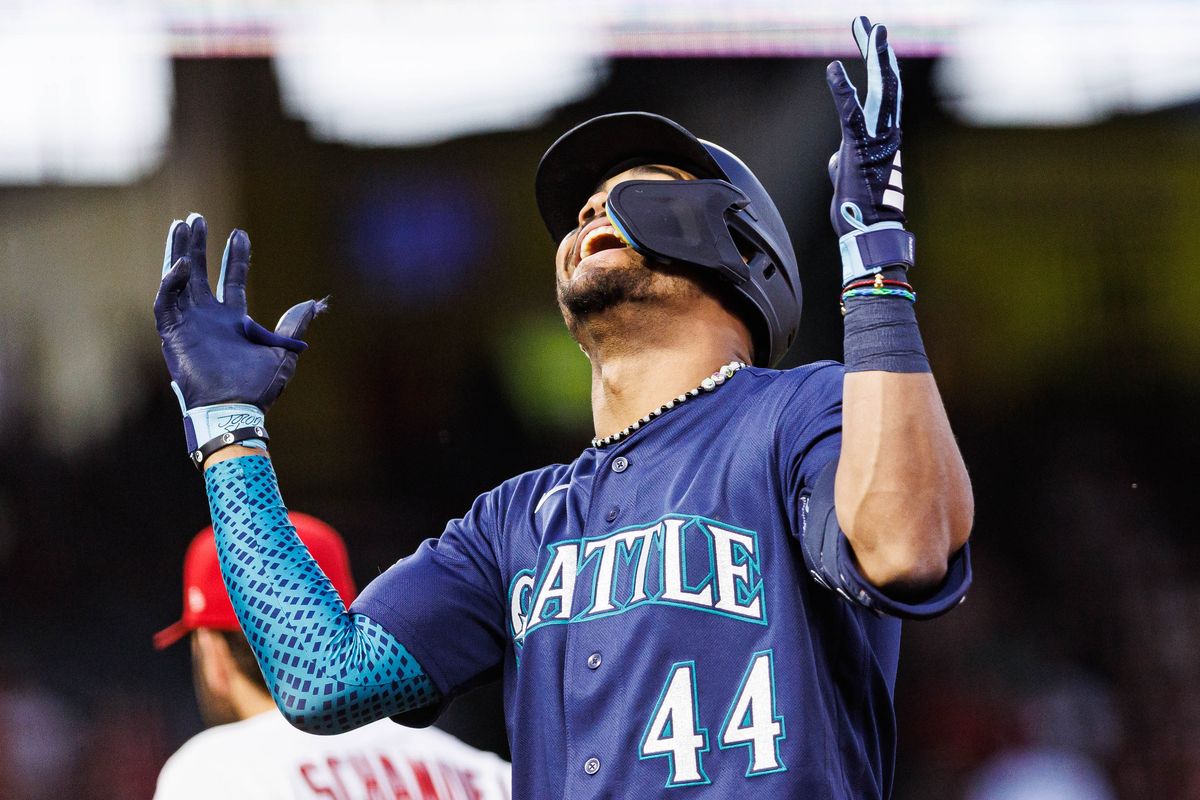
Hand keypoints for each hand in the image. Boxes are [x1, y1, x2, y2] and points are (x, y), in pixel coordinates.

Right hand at [154, 213, 324, 455]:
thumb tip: (313, 304)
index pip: (232, 280)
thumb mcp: (283, 353)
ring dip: (179, 253)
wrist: (235, 409)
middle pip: (200, 273)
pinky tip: (181, 264)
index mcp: (233, 321)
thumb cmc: (258, 388)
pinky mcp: (172, 334)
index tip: (240, 232)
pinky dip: (171, 283)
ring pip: (178, 280)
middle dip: (198, 245)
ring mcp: (189, 324)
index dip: (236, 257)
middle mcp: (208, 318)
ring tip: (181, 224)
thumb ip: (294, 327)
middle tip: (197, 218)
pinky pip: (166, 303)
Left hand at [826, 17, 914, 284]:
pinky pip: (850, 114)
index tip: (875, 43)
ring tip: (871, 28)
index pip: (883, 96)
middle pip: (886, 84)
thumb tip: (837, 158)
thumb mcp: (848, 183)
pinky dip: (841, 91)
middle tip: (873, 24)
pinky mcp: (860, 150)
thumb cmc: (859, 215)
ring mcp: (877, 141)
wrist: (868, 236)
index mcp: (885, 141)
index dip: (879, 68)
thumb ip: (844, 163)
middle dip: (878, 52)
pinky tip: (833, 69)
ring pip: (879, 90)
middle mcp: (887, 135)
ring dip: (874, 57)